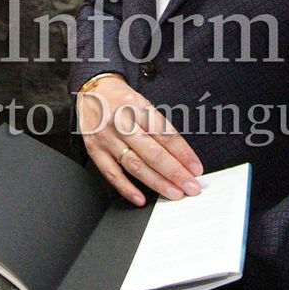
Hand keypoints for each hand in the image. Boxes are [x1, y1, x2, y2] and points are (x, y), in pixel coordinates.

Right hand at [77, 75, 202, 205]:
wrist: (93, 90)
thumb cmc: (122, 100)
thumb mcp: (143, 104)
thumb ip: (159, 127)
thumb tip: (181, 156)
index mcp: (138, 108)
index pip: (165, 135)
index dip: (183, 154)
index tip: (195, 168)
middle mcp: (122, 123)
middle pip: (152, 153)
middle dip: (175, 173)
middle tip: (191, 186)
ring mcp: (107, 138)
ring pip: (135, 165)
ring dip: (157, 183)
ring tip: (174, 193)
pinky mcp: (94, 150)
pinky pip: (112, 173)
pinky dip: (127, 188)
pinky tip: (141, 198)